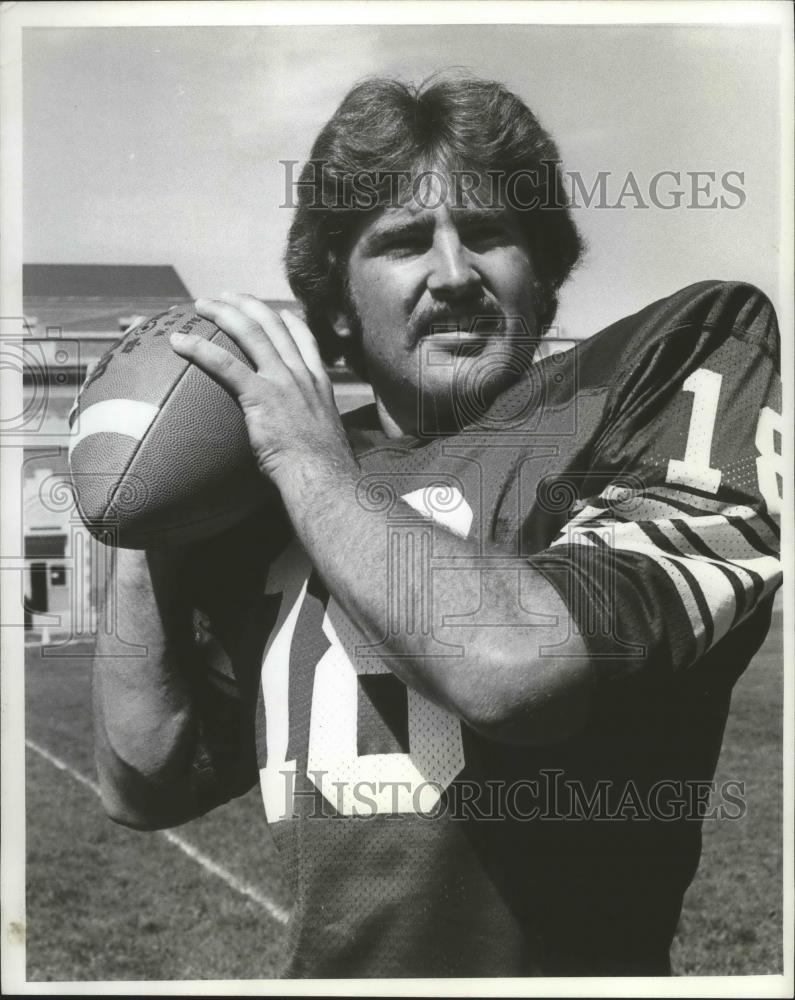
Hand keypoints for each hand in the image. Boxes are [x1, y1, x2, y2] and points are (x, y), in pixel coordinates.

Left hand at [169, 293, 356, 489]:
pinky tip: (179, 341)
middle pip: (273, 325)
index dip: (290, 321)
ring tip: (201, 305)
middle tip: (226, 296)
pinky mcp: (261, 395)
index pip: (305, 340)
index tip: (280, 311)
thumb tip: (298, 446)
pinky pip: (225, 364)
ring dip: (223, 312)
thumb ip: (308, 430)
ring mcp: (283, 381)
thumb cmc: (320, 471)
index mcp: (319, 384)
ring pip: (250, 332)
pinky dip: (199, 349)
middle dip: (247, 304)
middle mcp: (301, 375)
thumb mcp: (322, 441)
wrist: (322, 476)